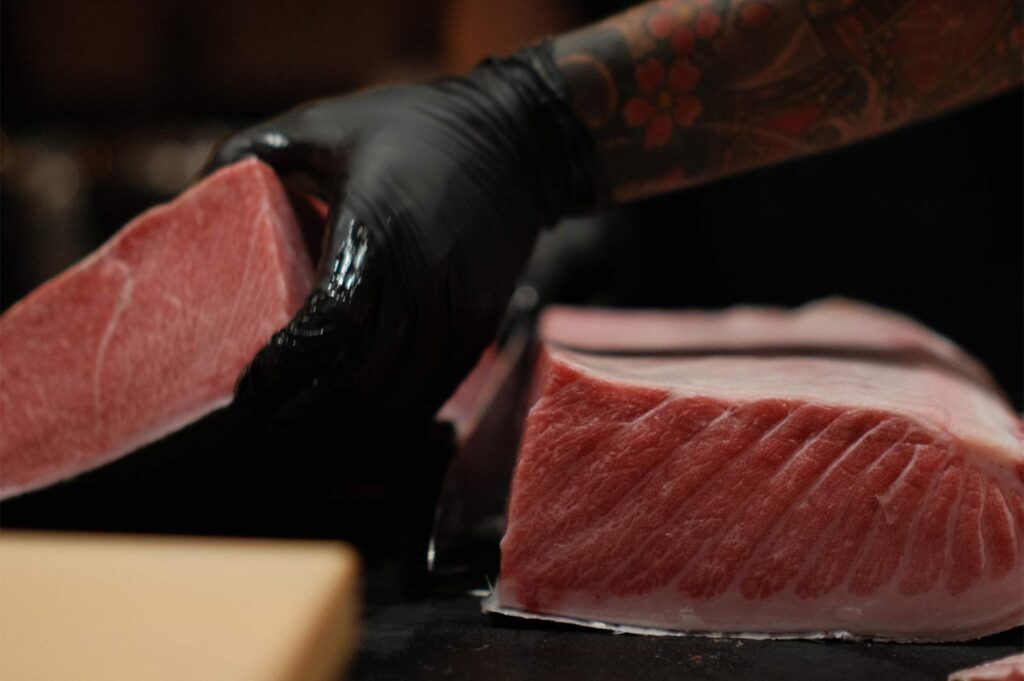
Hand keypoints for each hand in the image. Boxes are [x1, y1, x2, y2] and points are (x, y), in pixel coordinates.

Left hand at [204, 44, 596, 426]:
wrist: (516, 140)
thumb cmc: (411, 128)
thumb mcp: (325, 122)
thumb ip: (254, 152)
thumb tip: (192, 193)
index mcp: (375, 229)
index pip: (326, 324)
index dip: (285, 368)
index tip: (249, 388)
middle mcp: (421, 278)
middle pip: (359, 377)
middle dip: (304, 414)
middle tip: (261, 428)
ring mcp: (458, 308)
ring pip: (398, 398)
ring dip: (347, 430)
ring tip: (302, 441)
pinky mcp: (481, 325)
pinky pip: (433, 392)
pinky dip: (392, 420)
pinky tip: (359, 426)